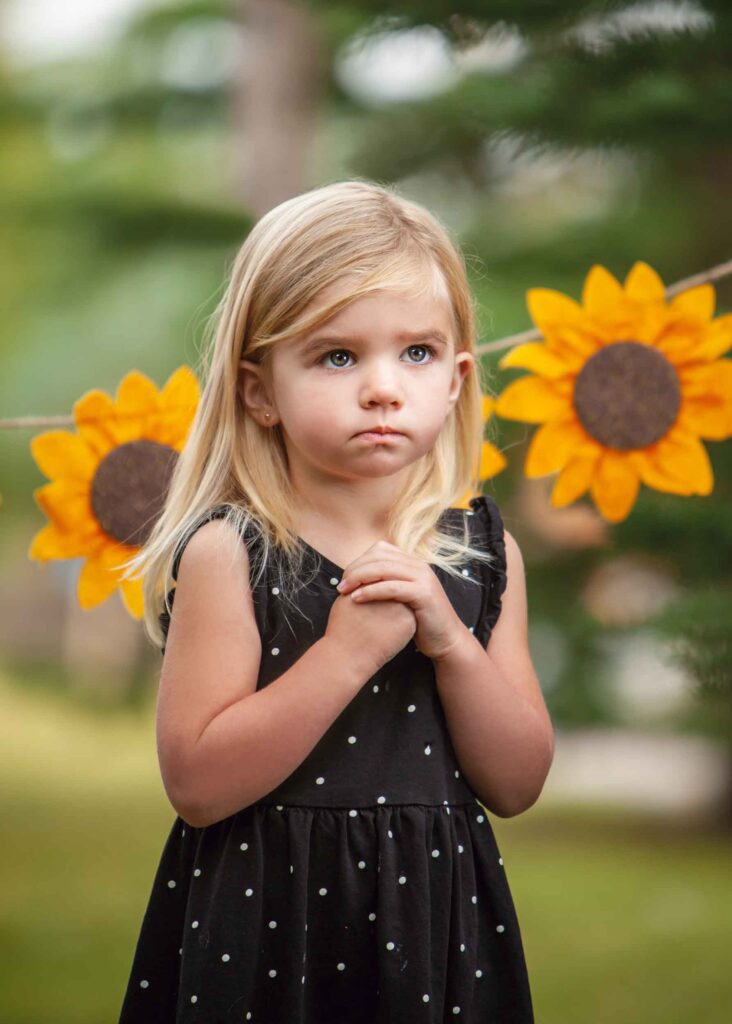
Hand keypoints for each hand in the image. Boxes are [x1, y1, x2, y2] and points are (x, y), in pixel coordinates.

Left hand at [335, 540, 466, 661]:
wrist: (445, 639)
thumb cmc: (419, 620)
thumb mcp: (402, 596)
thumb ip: (387, 582)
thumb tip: (360, 577)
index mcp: (413, 562)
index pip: (380, 549)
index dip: (359, 561)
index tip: (345, 578)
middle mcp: (419, 565)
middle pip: (379, 557)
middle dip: (355, 569)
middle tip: (341, 585)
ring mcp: (423, 578)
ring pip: (383, 569)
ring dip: (359, 578)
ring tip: (344, 591)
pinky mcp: (423, 593)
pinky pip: (391, 587)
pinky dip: (371, 591)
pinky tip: (357, 599)